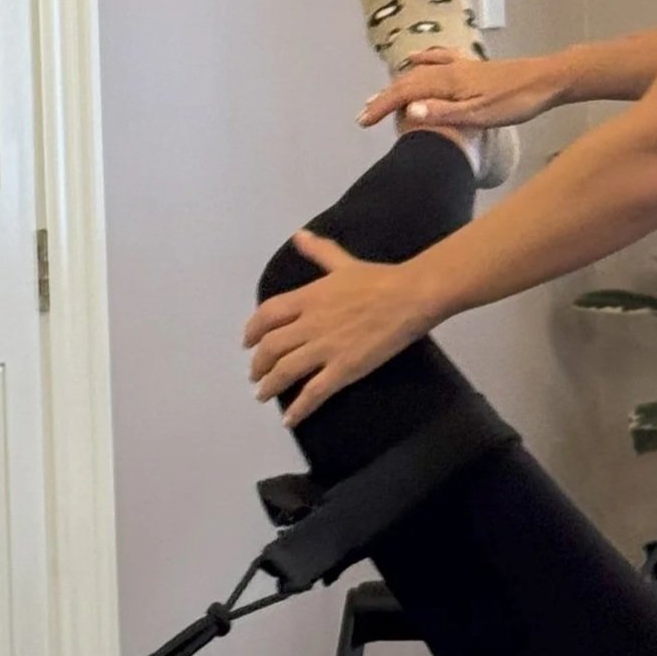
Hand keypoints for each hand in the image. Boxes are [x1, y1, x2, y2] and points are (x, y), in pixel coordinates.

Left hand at [244, 232, 434, 426]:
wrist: (409, 296)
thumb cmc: (379, 278)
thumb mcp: (343, 262)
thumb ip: (319, 252)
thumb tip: (299, 236)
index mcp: (308, 297)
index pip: (266, 315)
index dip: (251, 331)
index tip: (247, 343)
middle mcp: (309, 324)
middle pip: (270, 348)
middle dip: (258, 364)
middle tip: (256, 374)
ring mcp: (325, 348)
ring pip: (285, 371)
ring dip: (269, 386)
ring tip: (263, 396)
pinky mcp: (343, 369)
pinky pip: (313, 392)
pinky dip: (298, 408)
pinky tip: (290, 419)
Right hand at [358, 47, 564, 135]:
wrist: (547, 80)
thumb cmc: (517, 102)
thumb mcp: (480, 115)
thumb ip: (444, 113)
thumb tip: (408, 110)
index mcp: (449, 81)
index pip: (405, 93)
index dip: (381, 106)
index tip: (362, 121)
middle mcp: (451, 68)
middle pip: (408, 81)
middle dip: (384, 98)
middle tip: (364, 114)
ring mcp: (462, 64)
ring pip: (421, 71)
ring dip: (399, 83)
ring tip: (383, 94)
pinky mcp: (473, 66)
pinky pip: (439, 59)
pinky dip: (422, 60)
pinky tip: (419, 59)